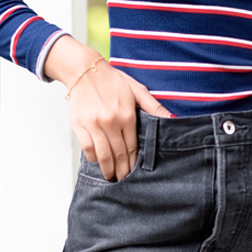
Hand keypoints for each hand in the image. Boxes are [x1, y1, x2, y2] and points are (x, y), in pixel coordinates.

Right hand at [68, 60, 170, 180]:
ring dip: (108, 169)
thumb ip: (153, 106)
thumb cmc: (112, 80)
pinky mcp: (80, 125)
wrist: (85, 71)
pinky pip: (88, 148)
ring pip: (103, 155)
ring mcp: (94, 125)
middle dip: (121, 171)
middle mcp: (110, 122)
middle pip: (118, 154)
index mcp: (127, 115)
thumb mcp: (137, 90)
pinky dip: (93, 157)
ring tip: (111, 177)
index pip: (132, 147)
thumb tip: (171, 118)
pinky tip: (98, 161)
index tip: (134, 172)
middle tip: (123, 181)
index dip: (133, 163)